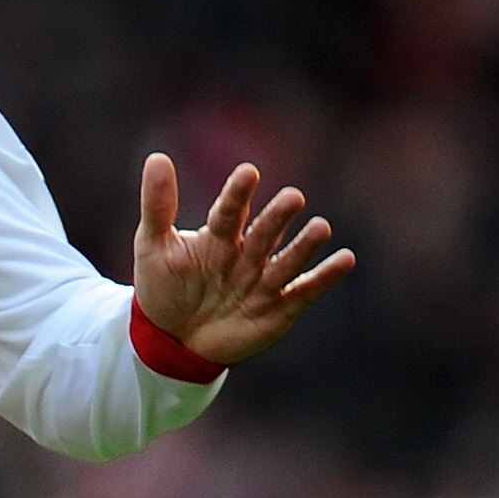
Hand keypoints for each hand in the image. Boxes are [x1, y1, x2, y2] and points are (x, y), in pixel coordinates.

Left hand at [132, 154, 356, 367]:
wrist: (171, 340)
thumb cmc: (163, 288)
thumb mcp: (153, 247)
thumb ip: (157, 205)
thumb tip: (157, 157)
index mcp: (219, 236)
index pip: (229, 212)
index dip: (238, 194)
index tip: (248, 173)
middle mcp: (247, 253)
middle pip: (263, 233)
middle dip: (277, 217)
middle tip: (292, 198)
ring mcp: (264, 281)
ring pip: (287, 260)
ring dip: (304, 245)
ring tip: (320, 227)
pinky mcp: (280, 309)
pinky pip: (305, 291)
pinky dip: (325, 277)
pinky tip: (345, 259)